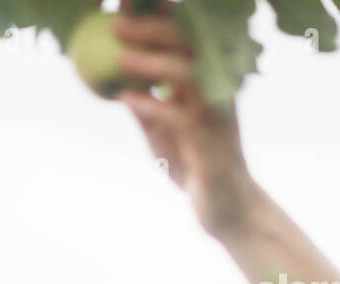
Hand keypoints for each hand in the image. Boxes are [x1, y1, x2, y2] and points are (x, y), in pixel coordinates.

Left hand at [111, 0, 259, 239]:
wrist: (225, 208)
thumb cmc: (194, 165)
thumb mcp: (161, 131)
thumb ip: (145, 106)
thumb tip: (114, 82)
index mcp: (207, 82)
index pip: (186, 38)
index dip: (161, 17)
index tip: (128, 3)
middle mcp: (216, 91)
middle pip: (189, 45)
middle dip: (154, 27)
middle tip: (118, 21)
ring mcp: (215, 115)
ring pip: (188, 75)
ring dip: (152, 62)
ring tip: (119, 57)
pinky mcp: (209, 143)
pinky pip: (181, 117)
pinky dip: (152, 105)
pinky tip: (125, 99)